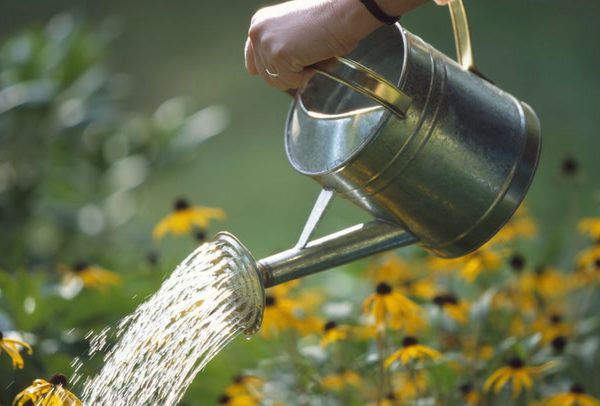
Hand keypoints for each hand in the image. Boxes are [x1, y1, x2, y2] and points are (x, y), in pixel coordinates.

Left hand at [245, 0, 380, 89]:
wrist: (343, 12)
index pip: (253, 60)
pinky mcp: (278, 55)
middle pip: (266, 75)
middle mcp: (257, 32)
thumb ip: (279, 46)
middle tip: (308, 57)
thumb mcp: (293, 31)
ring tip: (312, 56)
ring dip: (297, 76)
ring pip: (277, 81)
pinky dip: (306, 76)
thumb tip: (278, 71)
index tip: (284, 71)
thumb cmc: (328, 19)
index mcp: (259, 23)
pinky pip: (291, 81)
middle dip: (289, 74)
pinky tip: (315, 58)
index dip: (270, 70)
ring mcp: (266, 43)